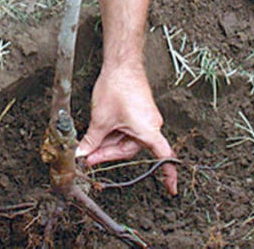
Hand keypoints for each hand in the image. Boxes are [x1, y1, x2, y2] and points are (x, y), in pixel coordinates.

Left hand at [76, 63, 177, 193]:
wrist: (121, 64)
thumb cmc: (117, 88)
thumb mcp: (100, 120)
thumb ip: (92, 140)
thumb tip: (82, 154)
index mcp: (148, 130)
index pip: (163, 158)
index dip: (168, 174)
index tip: (171, 190)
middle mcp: (151, 126)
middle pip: (129, 150)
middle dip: (108, 154)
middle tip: (88, 158)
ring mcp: (145, 119)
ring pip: (125, 140)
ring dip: (107, 143)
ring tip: (88, 144)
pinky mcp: (138, 113)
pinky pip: (126, 130)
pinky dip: (112, 133)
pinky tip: (97, 133)